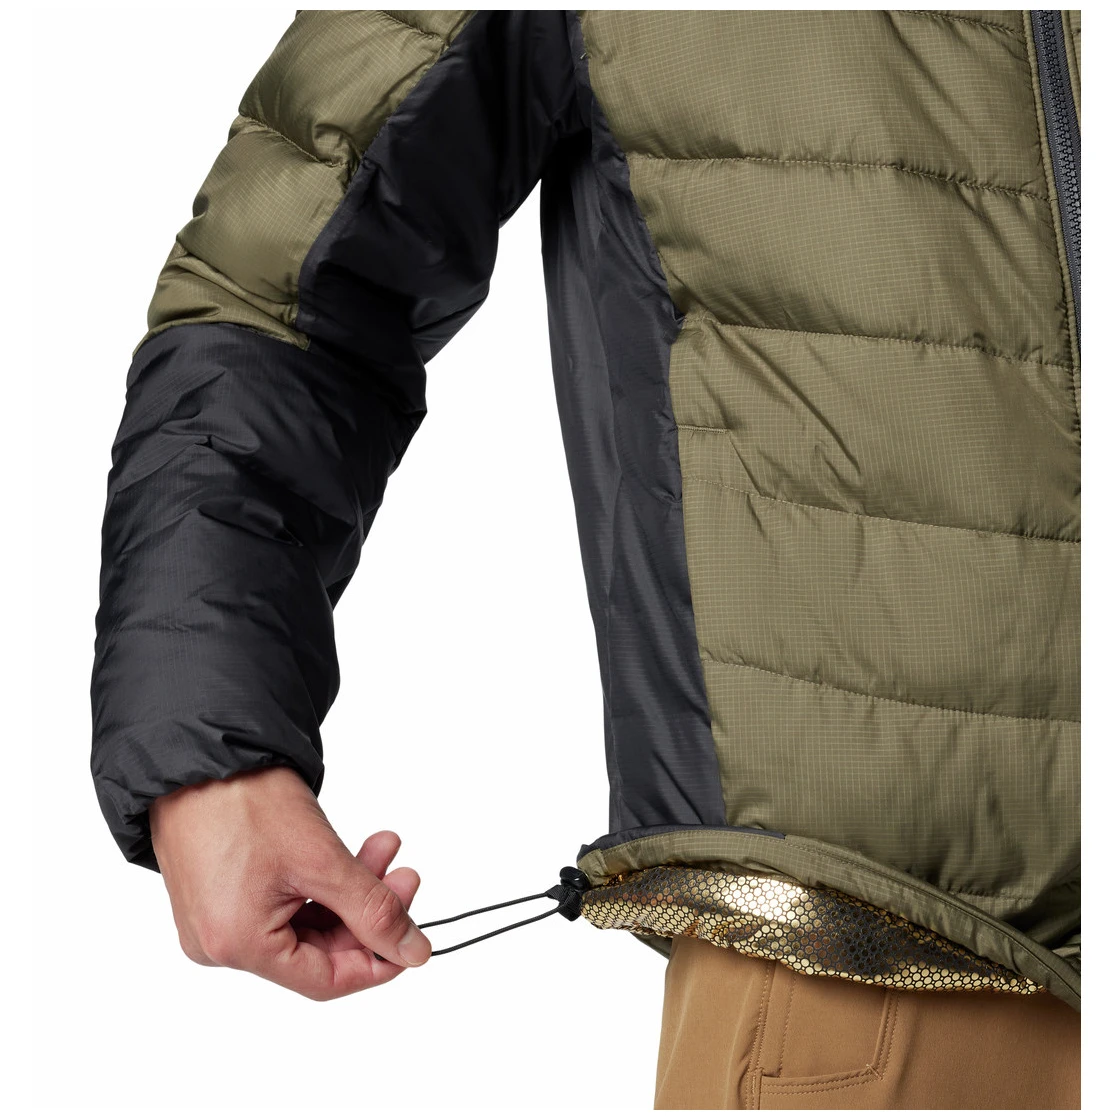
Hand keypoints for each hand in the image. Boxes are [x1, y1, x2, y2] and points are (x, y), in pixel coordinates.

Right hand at [149, 765, 431, 999]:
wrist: (201, 751)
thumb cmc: (244, 801)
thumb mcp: (322, 860)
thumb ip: (373, 911)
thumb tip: (413, 952)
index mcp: (237, 946)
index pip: (325, 980)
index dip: (378, 961)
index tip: (414, 936)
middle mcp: (219, 943)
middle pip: (317, 949)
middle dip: (368, 910)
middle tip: (406, 875)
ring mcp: (217, 918)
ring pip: (306, 922)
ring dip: (350, 889)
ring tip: (385, 847)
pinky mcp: (220, 892)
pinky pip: (283, 903)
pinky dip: (322, 880)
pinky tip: (353, 851)